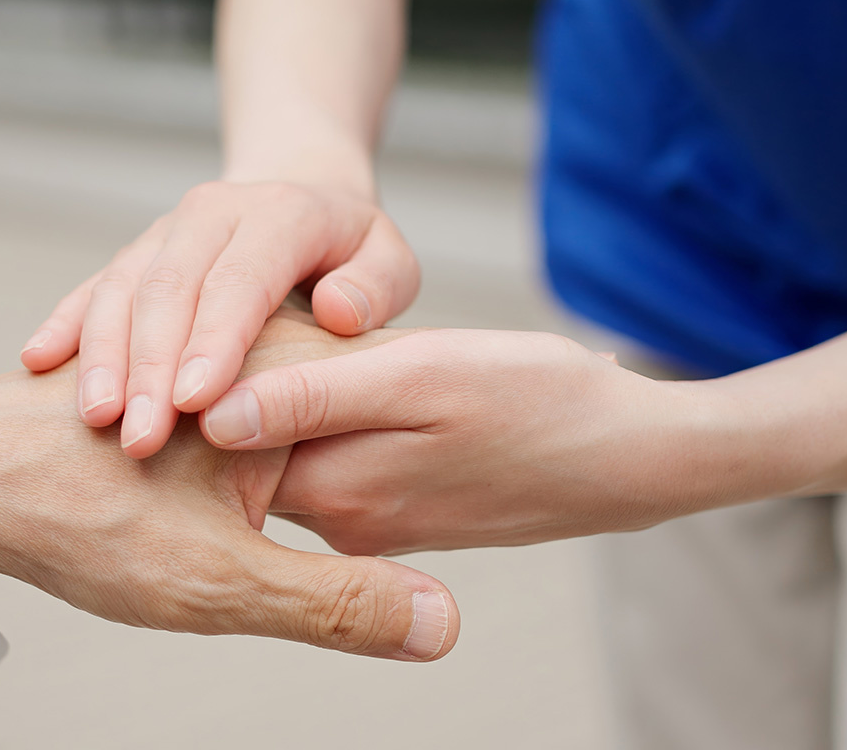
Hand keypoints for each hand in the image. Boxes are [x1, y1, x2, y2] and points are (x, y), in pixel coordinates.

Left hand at [0, 312, 456, 660]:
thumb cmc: (76, 519)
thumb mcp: (224, 582)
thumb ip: (341, 602)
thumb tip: (445, 628)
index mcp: (280, 374)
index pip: (387, 411)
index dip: (412, 468)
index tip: (410, 505)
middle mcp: (243, 343)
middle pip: (334, 408)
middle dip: (341, 468)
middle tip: (292, 532)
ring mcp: (199, 350)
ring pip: (277, 407)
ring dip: (285, 460)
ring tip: (239, 519)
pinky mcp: (163, 369)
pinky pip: (224, 403)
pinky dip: (230, 442)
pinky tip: (203, 488)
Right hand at [18, 180, 418, 458]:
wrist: (298, 192)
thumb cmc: (351, 251)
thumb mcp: (387, 259)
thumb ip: (375, 284)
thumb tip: (337, 313)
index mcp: (277, 215)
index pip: (240, 279)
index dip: (213, 340)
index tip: (195, 404)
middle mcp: (210, 215)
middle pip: (168, 288)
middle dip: (149, 366)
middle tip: (138, 439)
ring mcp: (163, 234)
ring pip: (120, 289)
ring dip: (101, 355)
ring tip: (92, 420)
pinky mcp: (133, 256)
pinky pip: (91, 286)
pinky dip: (64, 324)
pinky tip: (35, 363)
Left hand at [201, 328, 793, 554]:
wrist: (634, 456)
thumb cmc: (536, 400)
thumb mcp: (420, 378)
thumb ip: (312, 401)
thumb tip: (212, 416)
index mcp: (341, 492)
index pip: (230, 446)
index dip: (217, 382)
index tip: (223, 323)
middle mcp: (348, 524)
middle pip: (258, 457)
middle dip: (251, 393)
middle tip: (263, 322)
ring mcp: (380, 525)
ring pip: (302, 458)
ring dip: (297, 407)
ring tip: (309, 340)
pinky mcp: (408, 514)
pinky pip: (345, 467)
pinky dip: (339, 425)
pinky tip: (361, 382)